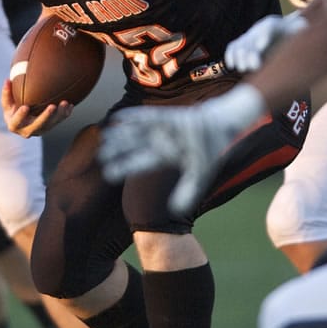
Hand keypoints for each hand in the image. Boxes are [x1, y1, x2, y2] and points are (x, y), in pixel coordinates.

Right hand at [0, 80, 72, 137]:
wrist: (22, 122)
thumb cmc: (12, 109)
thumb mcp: (7, 103)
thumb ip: (6, 93)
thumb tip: (7, 80)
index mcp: (15, 125)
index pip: (17, 121)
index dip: (21, 115)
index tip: (25, 107)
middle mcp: (28, 131)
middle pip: (38, 125)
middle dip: (46, 116)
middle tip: (52, 106)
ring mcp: (40, 130)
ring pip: (51, 124)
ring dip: (59, 115)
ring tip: (65, 103)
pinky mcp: (49, 128)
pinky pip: (58, 122)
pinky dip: (65, 114)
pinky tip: (70, 106)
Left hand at [98, 85, 265, 213]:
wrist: (226, 125)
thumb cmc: (213, 149)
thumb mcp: (200, 174)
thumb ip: (187, 192)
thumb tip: (174, 211)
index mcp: (166, 157)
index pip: (140, 163)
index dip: (124, 167)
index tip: (107, 173)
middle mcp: (161, 142)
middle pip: (134, 147)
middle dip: (118, 150)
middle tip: (100, 155)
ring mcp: (164, 128)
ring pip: (137, 131)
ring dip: (121, 133)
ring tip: (104, 135)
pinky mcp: (170, 116)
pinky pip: (149, 117)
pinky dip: (135, 116)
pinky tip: (120, 117)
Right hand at [224, 12, 305, 73]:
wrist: (283, 36)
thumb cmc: (296, 36)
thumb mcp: (302, 32)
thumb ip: (302, 30)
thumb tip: (304, 28)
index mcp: (275, 24)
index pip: (268, 27)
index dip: (263, 36)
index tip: (261, 47)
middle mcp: (258, 28)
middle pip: (251, 38)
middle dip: (250, 52)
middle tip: (253, 67)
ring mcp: (248, 36)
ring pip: (240, 43)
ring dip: (240, 56)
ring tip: (244, 69)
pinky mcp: (242, 45)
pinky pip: (232, 47)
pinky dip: (230, 56)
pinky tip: (232, 66)